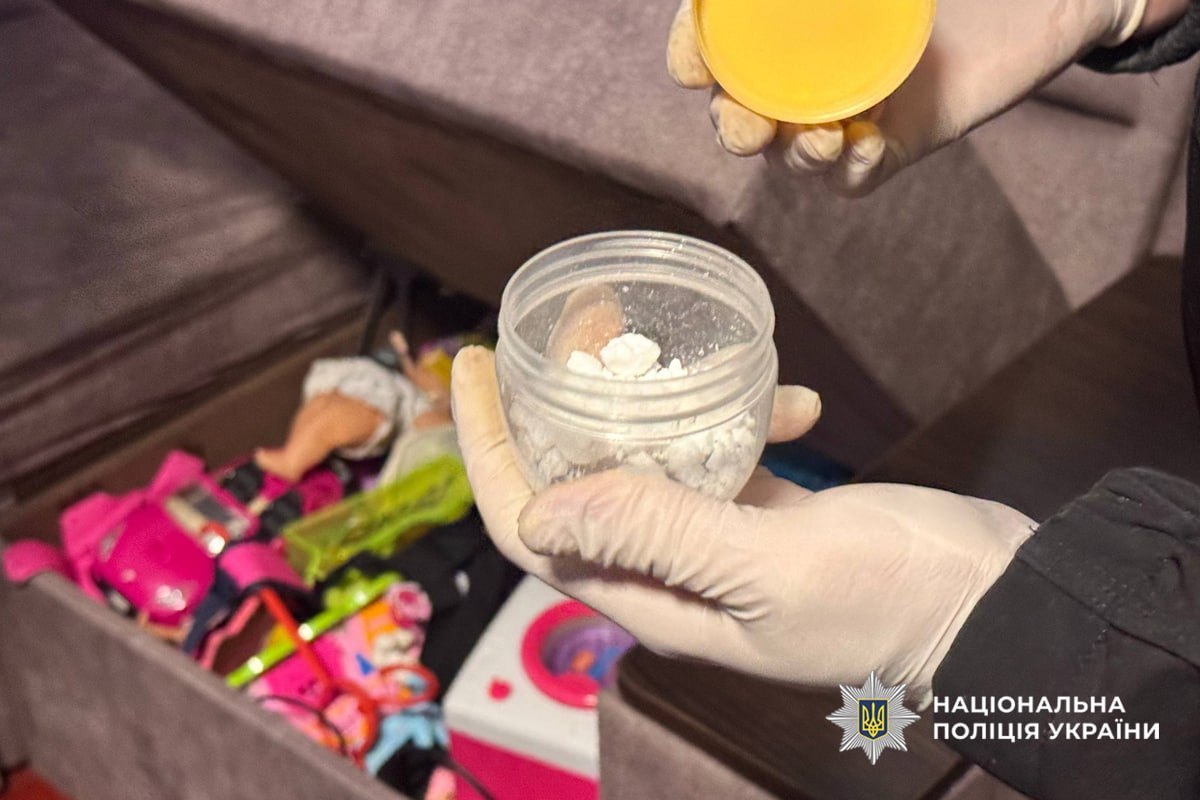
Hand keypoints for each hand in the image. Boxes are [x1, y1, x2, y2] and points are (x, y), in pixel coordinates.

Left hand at [452, 346, 1035, 701]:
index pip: (533, 527)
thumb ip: (661, 535)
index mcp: (655, 599)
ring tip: (666, 341)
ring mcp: (720, 548)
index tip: (475, 364)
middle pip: (580, 485)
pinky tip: (792, 398)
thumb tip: (540, 510)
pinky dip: (746, 419)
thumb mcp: (772, 566)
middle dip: (558, 406)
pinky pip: (725, 458)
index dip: (489, 450)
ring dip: (653, 402)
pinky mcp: (768, 521)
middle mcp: (673, 577)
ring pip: (650, 463)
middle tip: (566, 325)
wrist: (1000, 607)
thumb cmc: (895, 598)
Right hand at [669, 0, 1149, 194]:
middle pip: (741, 112)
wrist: (1049, 1)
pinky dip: (851, 170)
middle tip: (746, 127)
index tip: (688, 64)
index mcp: (794, 23)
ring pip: (790, 152)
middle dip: (731, 126)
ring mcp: (850, 109)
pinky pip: (855, 177)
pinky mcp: (897, 142)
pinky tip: (869, 145)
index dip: (691, 54)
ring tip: (820, 141)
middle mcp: (811, 70)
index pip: (718, 43)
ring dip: (792, 155)